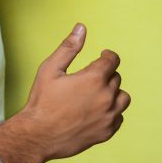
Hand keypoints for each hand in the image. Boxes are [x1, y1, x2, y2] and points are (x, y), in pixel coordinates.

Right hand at [17, 23, 130, 161]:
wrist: (38, 135)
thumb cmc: (42, 101)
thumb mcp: (51, 69)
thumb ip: (69, 47)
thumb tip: (81, 27)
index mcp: (94, 78)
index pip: (113, 60)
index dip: (107, 56)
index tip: (102, 56)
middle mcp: (106, 97)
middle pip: (116, 78)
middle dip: (105, 75)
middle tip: (90, 79)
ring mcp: (109, 116)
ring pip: (123, 98)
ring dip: (113, 93)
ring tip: (97, 94)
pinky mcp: (107, 132)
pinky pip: (119, 117)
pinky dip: (111, 112)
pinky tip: (97, 111)